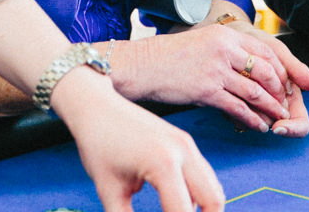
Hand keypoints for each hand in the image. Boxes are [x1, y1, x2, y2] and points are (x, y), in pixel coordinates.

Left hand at [50, 67, 224, 211]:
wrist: (95, 106)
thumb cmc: (99, 145)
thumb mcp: (110, 191)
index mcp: (164, 164)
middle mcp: (183, 151)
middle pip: (213, 201)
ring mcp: (187, 143)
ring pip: (212, 187)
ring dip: (203, 208)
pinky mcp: (185, 141)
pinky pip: (203, 174)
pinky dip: (198, 193)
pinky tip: (178, 204)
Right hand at [114, 23, 308, 131]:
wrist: (143, 65)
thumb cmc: (171, 57)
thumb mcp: (203, 42)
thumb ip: (227, 51)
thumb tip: (250, 68)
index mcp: (225, 34)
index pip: (266, 50)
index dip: (281, 70)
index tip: (286, 84)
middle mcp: (224, 49)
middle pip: (266, 70)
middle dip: (280, 90)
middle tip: (285, 103)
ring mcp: (215, 69)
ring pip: (256, 91)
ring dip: (271, 107)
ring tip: (278, 118)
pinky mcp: (206, 90)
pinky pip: (238, 107)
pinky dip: (253, 119)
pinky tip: (258, 126)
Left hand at [210, 18, 308, 136]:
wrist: (233, 39)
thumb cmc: (260, 45)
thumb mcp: (278, 53)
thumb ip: (297, 70)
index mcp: (291, 97)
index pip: (300, 124)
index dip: (292, 129)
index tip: (278, 127)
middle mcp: (274, 106)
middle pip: (276, 127)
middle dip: (265, 121)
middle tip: (250, 108)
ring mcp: (256, 108)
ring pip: (256, 124)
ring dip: (248, 115)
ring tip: (237, 93)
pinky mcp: (237, 106)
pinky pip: (237, 117)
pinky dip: (234, 109)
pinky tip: (229, 92)